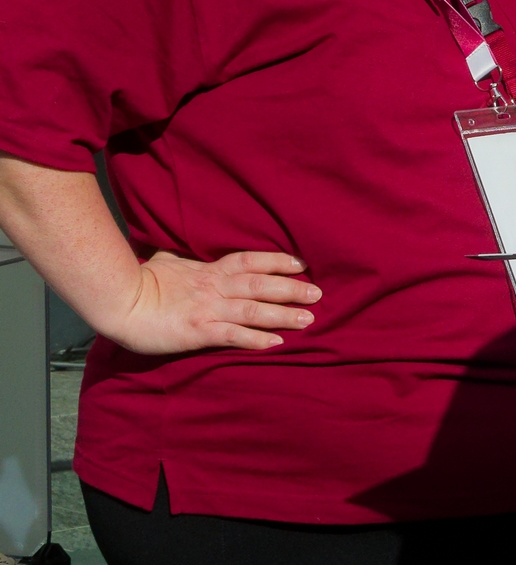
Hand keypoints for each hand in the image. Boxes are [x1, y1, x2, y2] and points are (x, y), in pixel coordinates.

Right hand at [107, 251, 321, 354]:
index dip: (278, 261)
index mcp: (209, 270)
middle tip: (319, 293)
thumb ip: (182, 257)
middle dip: (291, 288)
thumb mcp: (166, 261)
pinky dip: (256, 338)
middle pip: (260, 284)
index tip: (302, 264)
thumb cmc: (139, 281)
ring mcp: (207, 309)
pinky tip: (277, 343)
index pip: (251, 261)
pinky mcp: (197, 331)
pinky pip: (232, 335)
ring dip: (283, 314)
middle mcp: (214, 287)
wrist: (118, 301)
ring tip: (309, 319)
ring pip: (253, 309)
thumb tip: (182, 249)